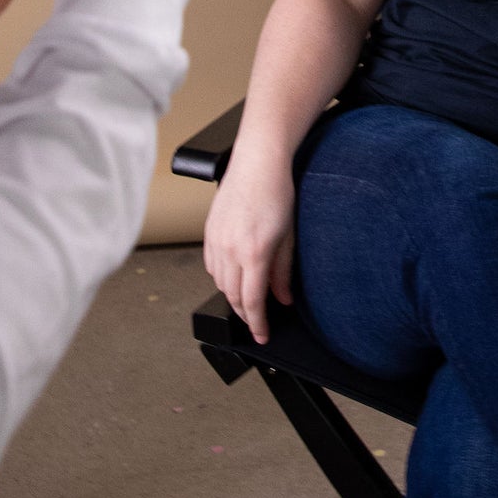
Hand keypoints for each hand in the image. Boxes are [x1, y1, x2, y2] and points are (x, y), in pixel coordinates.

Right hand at [201, 153, 295, 343]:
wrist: (258, 162)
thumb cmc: (277, 193)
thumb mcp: (288, 236)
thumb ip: (283, 272)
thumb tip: (283, 298)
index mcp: (253, 254)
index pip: (252, 302)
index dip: (257, 324)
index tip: (262, 335)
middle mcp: (230, 250)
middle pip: (234, 296)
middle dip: (246, 313)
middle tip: (259, 321)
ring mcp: (216, 241)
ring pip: (220, 283)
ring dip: (234, 295)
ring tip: (249, 298)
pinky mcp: (209, 232)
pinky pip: (211, 266)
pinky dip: (221, 277)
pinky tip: (234, 275)